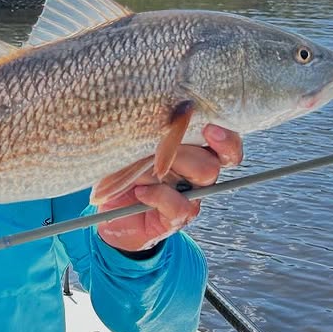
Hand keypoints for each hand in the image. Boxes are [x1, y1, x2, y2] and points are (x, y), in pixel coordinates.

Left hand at [96, 125, 242, 253]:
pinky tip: (140, 192)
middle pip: (213, 159)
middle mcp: (196, 174)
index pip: (226, 143)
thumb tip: (165, 113)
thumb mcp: (132, 143)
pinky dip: (158, 196)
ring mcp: (189, 197)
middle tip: (157, 149)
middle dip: (186, 150)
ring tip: (143, 170)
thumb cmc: (121, 169)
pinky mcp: (176, 218)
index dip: (226, 138)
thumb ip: (151, 129)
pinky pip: (180, 205)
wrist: (106, 208)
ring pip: (205, 175)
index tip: (210, 128)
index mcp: (192, 151)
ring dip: (172, 166)